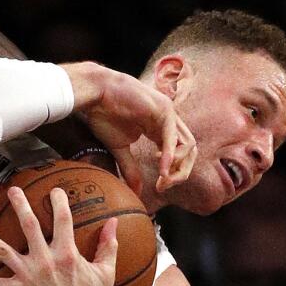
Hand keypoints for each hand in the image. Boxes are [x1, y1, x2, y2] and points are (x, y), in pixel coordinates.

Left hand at [0, 187, 116, 285]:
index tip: (54, 190)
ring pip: (1, 250)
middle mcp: (45, 261)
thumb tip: (114, 223)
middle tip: (12, 190)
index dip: (59, 202)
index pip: (63, 221)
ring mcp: (28, 277)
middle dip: (20, 205)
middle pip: (29, 227)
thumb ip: (108, 246)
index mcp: (68, 255)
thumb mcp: (106, 274)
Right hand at [62, 63, 195, 194]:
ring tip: (162, 177)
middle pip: (189, 151)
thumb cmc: (105, 115)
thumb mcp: (119, 148)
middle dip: (181, 172)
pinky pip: (172, 137)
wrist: (96, 93)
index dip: (173, 173)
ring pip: (188, 145)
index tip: (158, 187)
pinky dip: (169, 155)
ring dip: (178, 166)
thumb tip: (136, 192)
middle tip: (163, 186)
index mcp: (161, 129)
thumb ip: (131, 168)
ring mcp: (169, 114)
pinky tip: (162, 169)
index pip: (179, 154)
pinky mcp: (164, 110)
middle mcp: (169, 121)